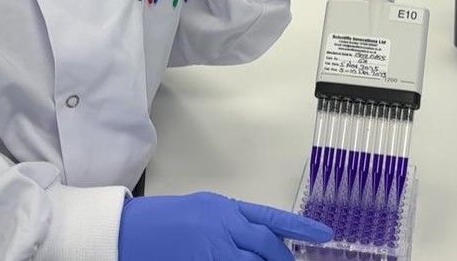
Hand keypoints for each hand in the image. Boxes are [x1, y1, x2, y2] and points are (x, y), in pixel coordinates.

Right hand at [118, 192, 332, 260]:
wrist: (131, 231)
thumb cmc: (165, 221)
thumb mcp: (204, 210)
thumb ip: (232, 224)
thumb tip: (260, 240)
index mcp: (225, 208)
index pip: (271, 218)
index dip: (300, 227)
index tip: (325, 235)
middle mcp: (223, 226)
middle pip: (266, 247)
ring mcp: (213, 250)